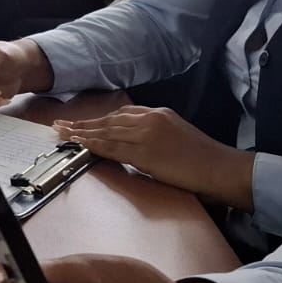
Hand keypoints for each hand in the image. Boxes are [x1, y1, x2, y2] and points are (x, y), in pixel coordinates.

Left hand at [54, 106, 254, 210]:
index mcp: (159, 114)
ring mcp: (147, 133)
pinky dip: (94, 145)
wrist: (221, 168)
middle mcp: (150, 118)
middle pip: (109, 120)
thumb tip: (133, 144)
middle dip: (84, 123)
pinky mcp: (145, 151)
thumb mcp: (177, 137)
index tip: (82, 123)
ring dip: (82, 133)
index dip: (99, 119)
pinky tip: (80, 146)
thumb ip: (153, 136)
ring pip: (107, 131)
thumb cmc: (203, 160)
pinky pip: (113, 147)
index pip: (121, 114)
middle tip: (60, 125)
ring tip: (62, 133)